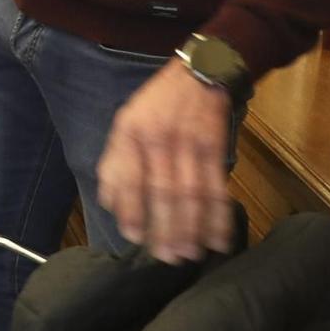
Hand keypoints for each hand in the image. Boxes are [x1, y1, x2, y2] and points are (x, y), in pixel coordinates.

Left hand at [97, 62, 234, 262]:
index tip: (135, 237)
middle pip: (163, 191)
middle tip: (168, 257)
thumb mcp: (125, 123)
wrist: (199, 73)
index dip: (131, 210)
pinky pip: (217, 187)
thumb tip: (110, 204)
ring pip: (192, 193)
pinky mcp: (215, 147)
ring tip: (191, 254)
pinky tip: (219, 238)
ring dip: (193, 229)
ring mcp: (189, 143)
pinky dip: (219, 216)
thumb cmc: (156, 105)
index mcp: (130, 133)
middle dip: (166, 228)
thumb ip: (115, 163)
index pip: (129, 177)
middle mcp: (158, 138)